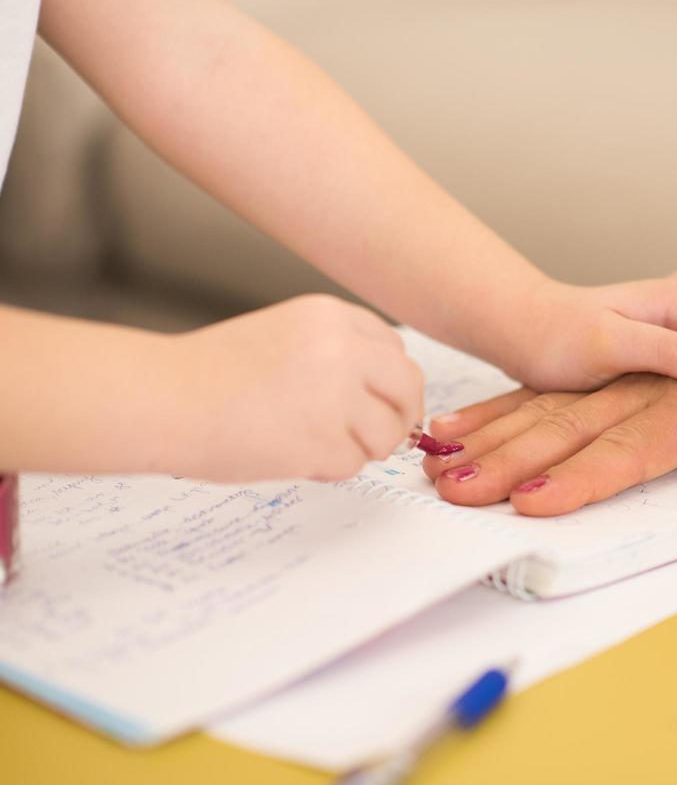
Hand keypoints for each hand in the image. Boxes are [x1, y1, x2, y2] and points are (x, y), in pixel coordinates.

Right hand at [161, 295, 423, 482]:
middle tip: (378, 436)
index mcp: (331, 316)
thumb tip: (388, 397)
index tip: (381, 401)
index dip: (390, 383)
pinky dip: (329, 468)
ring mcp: (338, 396)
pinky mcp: (325, 441)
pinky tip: (290, 454)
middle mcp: (343, 349)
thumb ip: (336, 355)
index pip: (394, 350)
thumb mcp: (284, 337)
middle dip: (398, 416)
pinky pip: (353, 464)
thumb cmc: (209, 375)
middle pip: (408, 387)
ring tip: (312, 443)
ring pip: (387, 433)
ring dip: (360, 447)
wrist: (161, 399)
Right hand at [420, 345, 676, 515]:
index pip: (635, 446)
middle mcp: (655, 380)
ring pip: (550, 410)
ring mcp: (631, 374)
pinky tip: (459, 439)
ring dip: (495, 438)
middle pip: (571, 426)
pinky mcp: (617, 375)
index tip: (533, 503)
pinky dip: (506, 418)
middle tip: (453, 492)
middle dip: (509, 460)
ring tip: (439, 470)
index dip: (582, 478)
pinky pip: (553, 400)